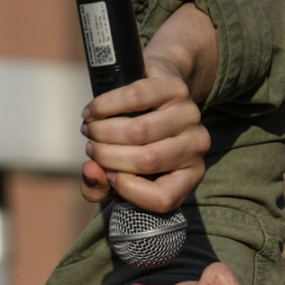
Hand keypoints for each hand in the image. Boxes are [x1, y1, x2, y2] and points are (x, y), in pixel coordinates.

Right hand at [79, 0, 215, 213]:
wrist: (154, 87)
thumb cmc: (131, 141)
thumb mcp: (118, 172)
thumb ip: (102, 187)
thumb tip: (92, 173)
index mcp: (189, 176)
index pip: (162, 199)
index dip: (127, 193)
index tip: (107, 181)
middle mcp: (197, 146)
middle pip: (144, 161)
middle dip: (105, 156)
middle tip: (88, 146)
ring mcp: (189, 114)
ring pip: (138, 134)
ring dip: (102, 133)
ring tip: (88, 128)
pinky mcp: (173, 85)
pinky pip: (135, 100)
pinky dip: (106, 107)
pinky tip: (92, 110)